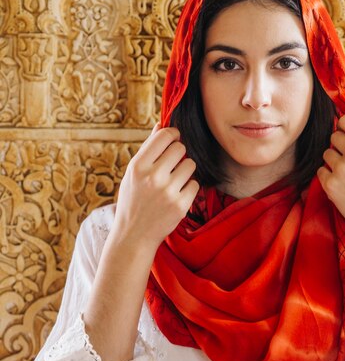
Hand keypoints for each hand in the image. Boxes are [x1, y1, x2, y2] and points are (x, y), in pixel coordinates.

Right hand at [111, 122, 198, 251]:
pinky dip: (189, 188)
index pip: (165, 135)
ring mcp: (168, 191)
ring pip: (191, 165)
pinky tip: (177, 195)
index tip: (175, 139)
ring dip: (185, 171)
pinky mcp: (181, 205)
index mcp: (138, 166)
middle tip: (171, 166)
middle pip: (180, 148)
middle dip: (179, 154)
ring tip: (173, 181)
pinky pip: (195, 184)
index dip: (173, 134)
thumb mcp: (133, 174)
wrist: (134, 235)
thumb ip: (148, 150)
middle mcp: (153, 177)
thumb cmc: (133, 200)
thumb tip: (161, 125)